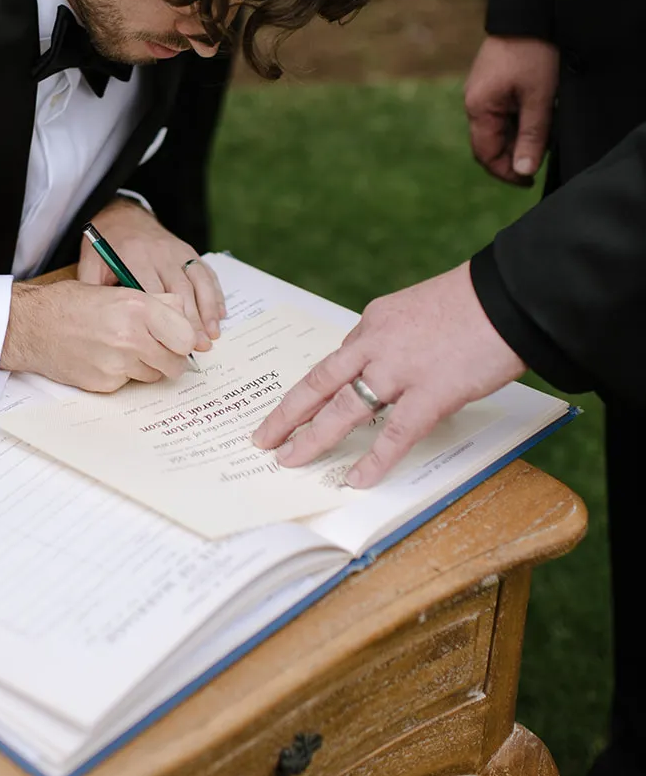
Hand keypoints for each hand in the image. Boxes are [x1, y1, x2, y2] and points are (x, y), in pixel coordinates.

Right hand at [1, 276, 197, 391]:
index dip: (183, 339)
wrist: (32, 326)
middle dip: (169, 358)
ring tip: (122, 348)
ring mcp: (117, 364)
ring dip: (145, 366)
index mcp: (138, 308)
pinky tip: (103, 358)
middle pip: (175, 363)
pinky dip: (122, 374)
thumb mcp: (118, 290)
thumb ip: (156, 302)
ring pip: (153, 375)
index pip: (186, 337)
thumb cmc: (72, 304)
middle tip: (155, 349)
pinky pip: (128, 383)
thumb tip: (185, 314)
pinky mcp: (104, 384)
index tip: (176, 339)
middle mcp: (130, 338)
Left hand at [77, 197, 225, 346]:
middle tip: (198, 348)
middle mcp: (159, 253)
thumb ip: (96, 291)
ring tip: (213, 336)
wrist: (121, 214)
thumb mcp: (91, 264)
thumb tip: (102, 327)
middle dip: (192, 321)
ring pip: (198, 282)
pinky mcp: (188, 250)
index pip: (153, 292)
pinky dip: (215, 294)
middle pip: (180, 290)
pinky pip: (206, 273)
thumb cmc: (105, 245)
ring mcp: (177, 251)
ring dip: (208, 310)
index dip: (164, 320)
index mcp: (133, 257)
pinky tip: (219, 315)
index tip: (171, 343)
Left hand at [251, 262, 524, 487]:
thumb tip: (391, 370)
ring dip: (312, 437)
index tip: (302, 405)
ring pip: (343, 408)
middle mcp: (376, 343)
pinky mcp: (430, 394)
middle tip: (265, 436)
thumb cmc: (476, 302)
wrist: (510, 296)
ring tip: (289, 460)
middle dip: (289, 412)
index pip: (340, 358)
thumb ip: (400, 338)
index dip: (320, 387)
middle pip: (320, 382)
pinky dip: (373, 460)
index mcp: (376, 321)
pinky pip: (393, 434)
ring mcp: (399, 370)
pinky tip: (356, 479)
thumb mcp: (422, 309)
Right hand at [464, 35, 558, 185]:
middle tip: (539, 157)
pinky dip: (514, 122)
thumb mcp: (539, 99)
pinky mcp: (489, 84)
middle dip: (512, 156)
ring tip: (542, 132)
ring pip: (495, 129)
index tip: (529, 179)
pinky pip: (498, 113)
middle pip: (488, 144)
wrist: (527, 15)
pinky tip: (534, 114)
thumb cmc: (533, 54)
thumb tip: (523, 171)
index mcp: (479, 108)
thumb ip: (531, 137)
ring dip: (515, 138)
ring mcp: (479, 92)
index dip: (506, 172)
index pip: (486, 154)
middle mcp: (473, 102)